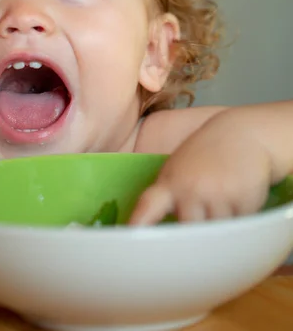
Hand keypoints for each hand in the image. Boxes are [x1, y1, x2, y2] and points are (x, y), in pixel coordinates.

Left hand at [129, 116, 272, 224]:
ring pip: (215, 234)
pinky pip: (238, 227)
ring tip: (222, 198)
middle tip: (201, 212)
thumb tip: (158, 229)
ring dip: (219, 224)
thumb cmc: (206, 154)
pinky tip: (238, 196)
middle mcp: (191, 189)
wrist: (242, 134)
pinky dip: (238, 217)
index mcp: (170, 181)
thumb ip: (170, 196)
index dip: (137, 225)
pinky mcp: (243, 201)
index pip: (148, 206)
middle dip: (193, 228)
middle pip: (187, 231)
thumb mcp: (180, 168)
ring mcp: (217, 196)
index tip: (129, 239)